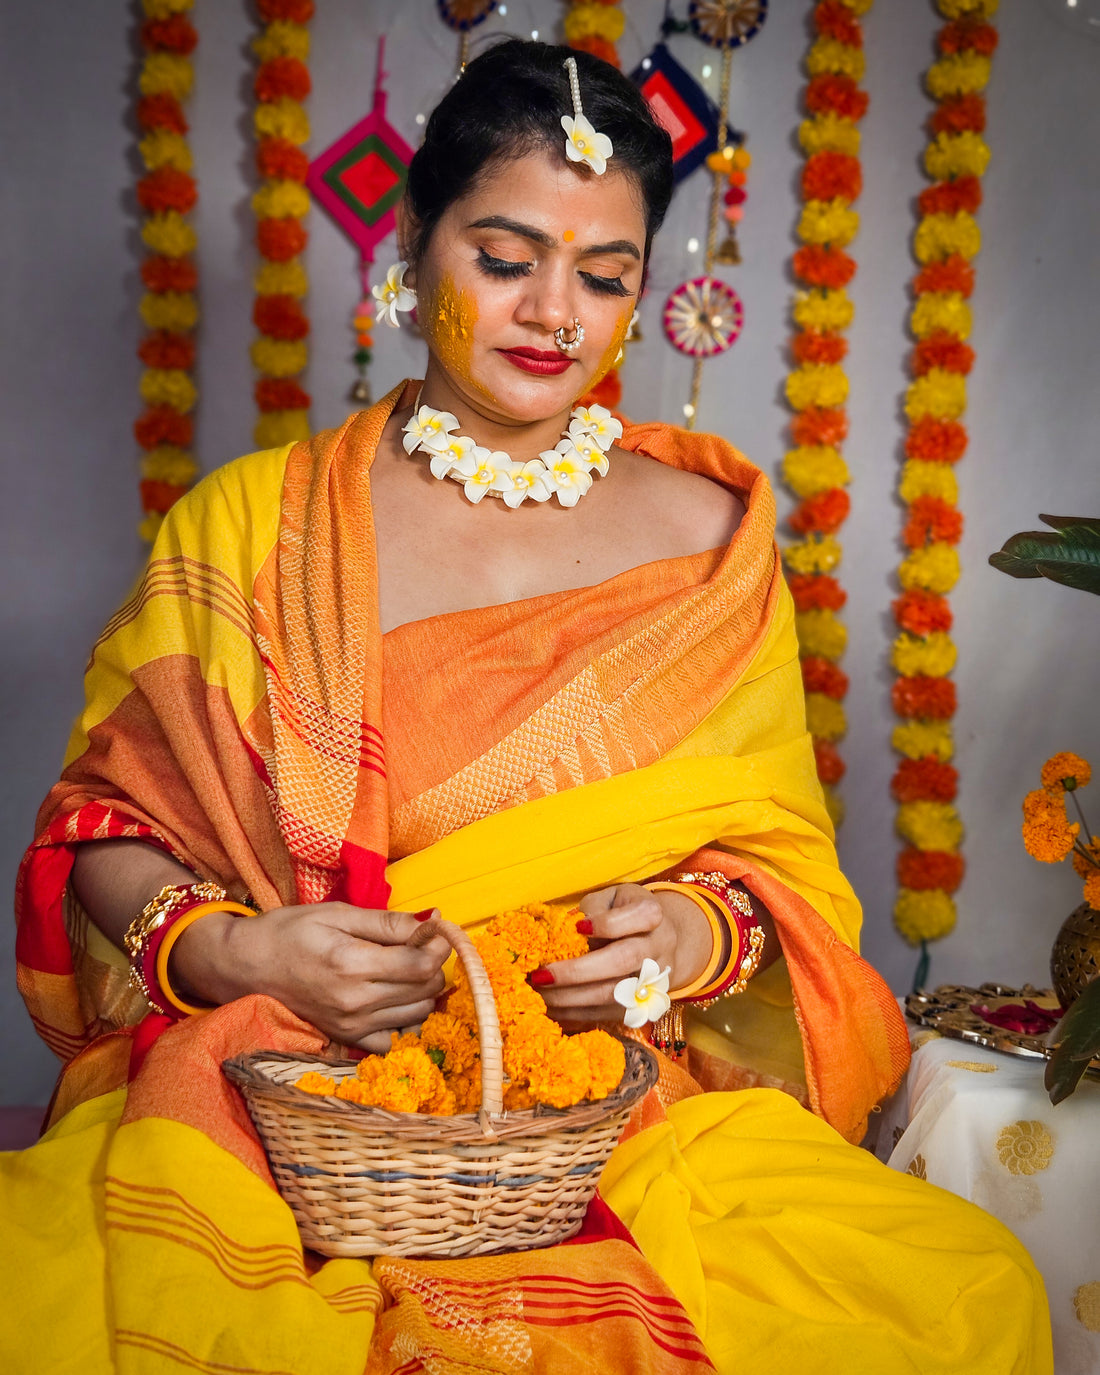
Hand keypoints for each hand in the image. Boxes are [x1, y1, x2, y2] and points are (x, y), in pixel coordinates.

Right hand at [172, 903, 449, 1052]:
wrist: (244, 967)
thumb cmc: (289, 932)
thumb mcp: (337, 914)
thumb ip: (388, 922)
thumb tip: (434, 920)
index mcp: (353, 965)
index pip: (422, 964)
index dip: (440, 945)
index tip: (436, 929)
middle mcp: (355, 1002)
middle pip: (426, 990)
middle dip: (434, 964)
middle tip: (423, 944)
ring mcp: (352, 1026)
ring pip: (418, 1014)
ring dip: (424, 990)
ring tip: (409, 967)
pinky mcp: (346, 1039)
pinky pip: (395, 1038)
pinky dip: (406, 1019)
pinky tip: (396, 998)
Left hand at [535, 883, 712, 1025]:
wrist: (662, 941)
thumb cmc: (624, 913)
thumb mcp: (611, 898)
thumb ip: (592, 909)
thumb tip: (566, 934)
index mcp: (653, 914)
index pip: (639, 917)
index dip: (608, 924)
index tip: (577, 927)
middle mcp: (658, 947)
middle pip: (624, 961)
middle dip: (578, 971)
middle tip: (541, 974)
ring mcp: (653, 981)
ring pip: (616, 995)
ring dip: (572, 998)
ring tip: (539, 993)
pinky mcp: (642, 1006)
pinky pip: (609, 1014)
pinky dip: (577, 1013)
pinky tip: (551, 1007)